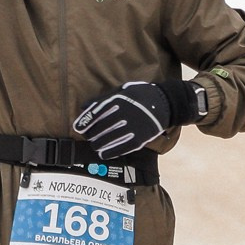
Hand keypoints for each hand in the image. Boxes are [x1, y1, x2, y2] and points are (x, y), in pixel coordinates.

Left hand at [74, 79, 202, 159]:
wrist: (166, 103)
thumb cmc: (141, 95)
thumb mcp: (123, 90)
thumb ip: (104, 98)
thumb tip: (85, 107)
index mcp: (119, 100)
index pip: (97, 112)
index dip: (85, 121)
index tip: (78, 127)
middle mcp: (125, 113)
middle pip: (101, 127)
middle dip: (91, 134)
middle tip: (88, 137)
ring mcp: (133, 126)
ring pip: (109, 139)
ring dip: (98, 144)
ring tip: (94, 145)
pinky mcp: (140, 137)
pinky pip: (122, 147)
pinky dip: (110, 152)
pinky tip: (103, 154)